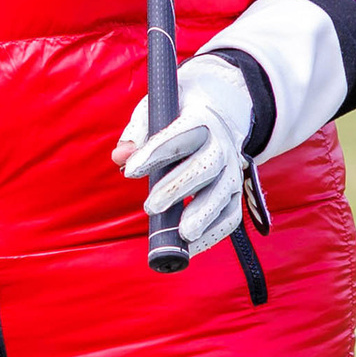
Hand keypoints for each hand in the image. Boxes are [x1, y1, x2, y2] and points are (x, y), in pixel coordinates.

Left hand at [112, 54, 254, 255]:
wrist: (223, 109)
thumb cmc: (179, 112)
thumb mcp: (157, 109)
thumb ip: (137, 132)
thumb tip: (120, 157)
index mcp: (201, 119)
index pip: (180, 135)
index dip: (155, 153)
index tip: (130, 170)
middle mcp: (222, 144)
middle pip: (205, 167)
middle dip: (178, 188)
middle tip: (150, 206)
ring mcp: (232, 168)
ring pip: (223, 193)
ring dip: (204, 215)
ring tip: (183, 235)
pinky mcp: (235, 190)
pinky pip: (231, 215)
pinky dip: (214, 233)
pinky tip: (193, 247)